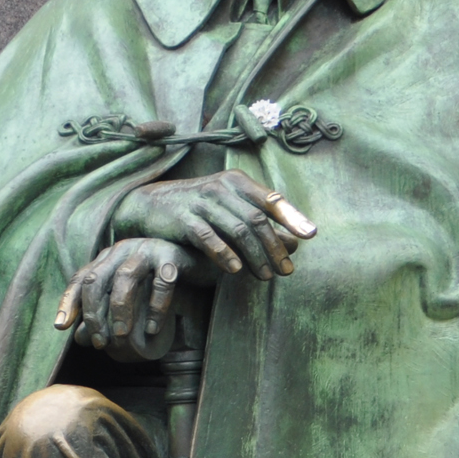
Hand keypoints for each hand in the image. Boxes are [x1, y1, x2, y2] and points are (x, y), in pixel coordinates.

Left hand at [54, 238, 207, 351]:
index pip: (80, 278)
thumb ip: (106, 313)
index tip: (61, 326)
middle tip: (99, 342)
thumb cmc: (158, 281)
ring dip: (120, 310)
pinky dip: (155, 307)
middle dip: (94, 313)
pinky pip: (161, 281)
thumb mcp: (129, 296)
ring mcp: (146, 249)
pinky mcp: (172, 255)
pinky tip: (152, 329)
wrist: (199, 261)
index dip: (68, 301)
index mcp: (107, 257)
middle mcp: (122, 250)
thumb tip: (79, 339)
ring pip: (125, 278)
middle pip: (96, 278)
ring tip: (122, 337)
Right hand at [108, 169, 315, 279]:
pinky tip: (235, 270)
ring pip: (237, 230)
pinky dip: (224, 254)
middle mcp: (221, 188)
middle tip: (287, 270)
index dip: (292, 217)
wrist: (149, 205)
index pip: (270, 199)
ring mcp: (202, 202)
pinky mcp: (184, 219)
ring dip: (255, 256)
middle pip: (256, 219)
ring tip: (266, 276)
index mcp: (236, 181)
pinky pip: (208, 238)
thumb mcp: (226, 203)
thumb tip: (295, 240)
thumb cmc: (196, 208)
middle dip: (275, 247)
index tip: (309, 235)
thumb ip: (255, 216)